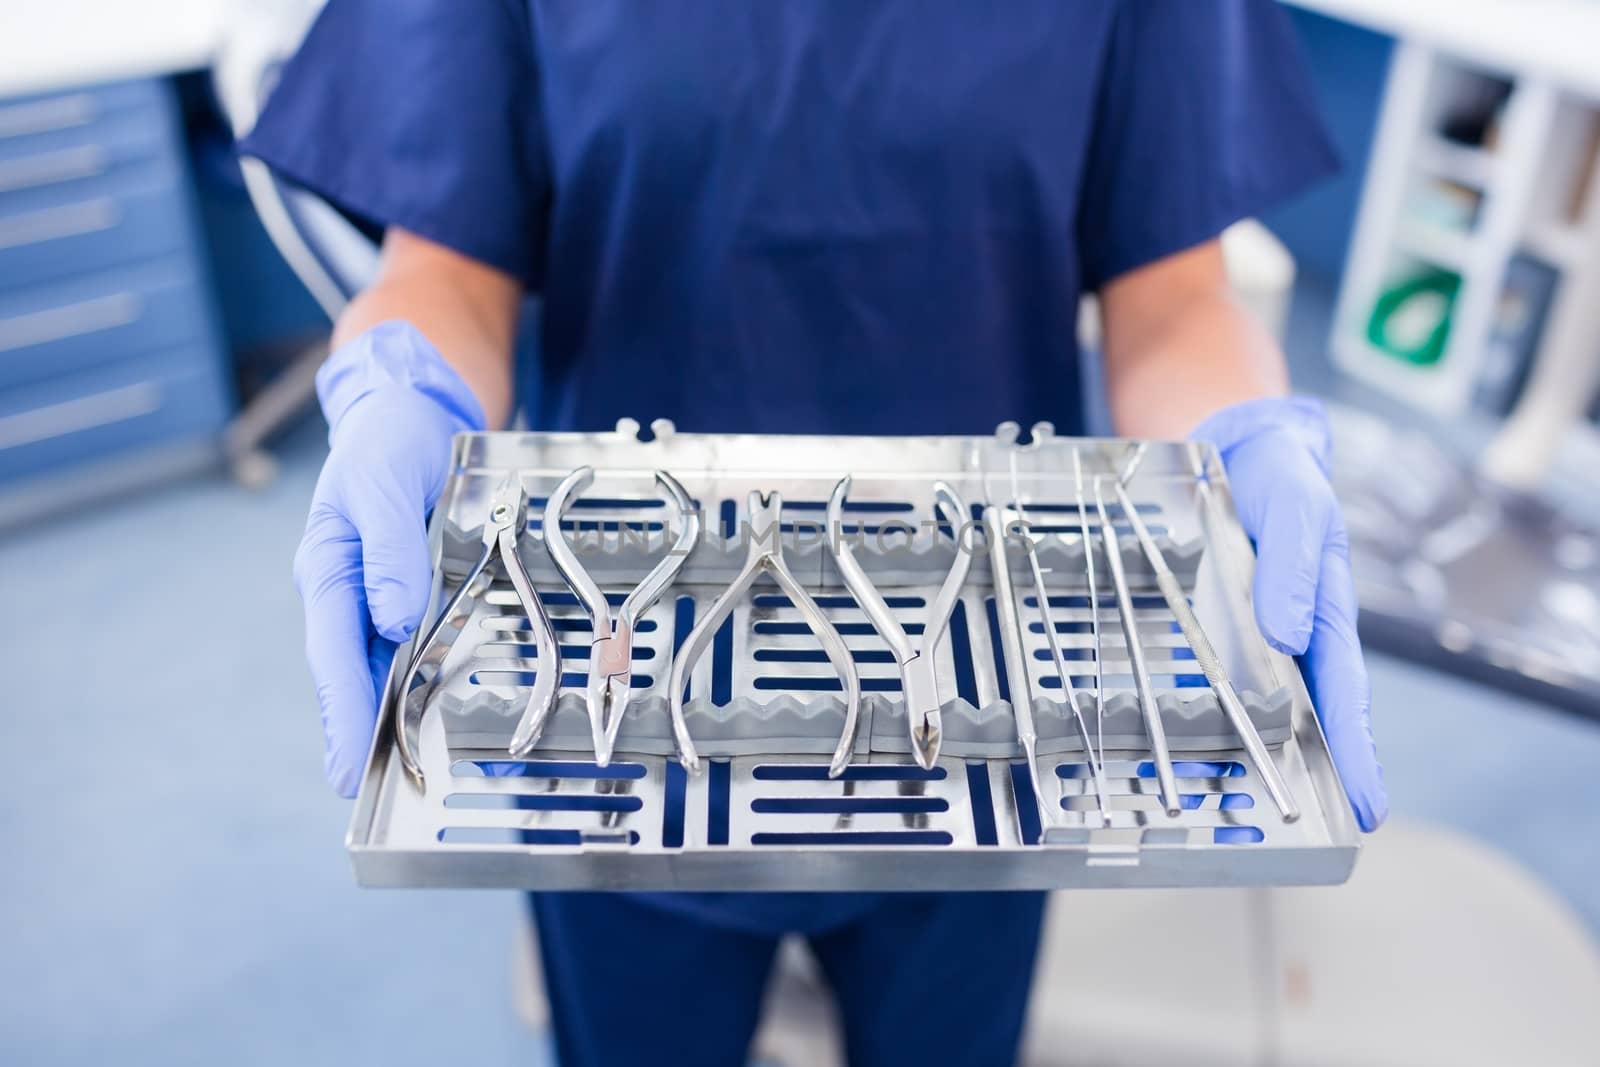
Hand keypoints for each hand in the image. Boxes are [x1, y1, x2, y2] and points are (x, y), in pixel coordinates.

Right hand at [293, 321, 485, 795]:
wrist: (410, 413)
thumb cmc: (386, 444)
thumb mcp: (383, 487)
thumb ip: (389, 552)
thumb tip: (392, 620)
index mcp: (329, 570)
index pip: (333, 656)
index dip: (341, 717)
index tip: (345, 771)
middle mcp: (348, 591)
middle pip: (351, 674)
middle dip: (360, 733)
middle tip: (369, 792)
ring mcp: (375, 594)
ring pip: (381, 665)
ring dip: (389, 714)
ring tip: (402, 770)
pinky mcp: (406, 589)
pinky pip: (409, 644)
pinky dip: (416, 679)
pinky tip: (425, 711)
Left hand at [1193, 396, 1386, 831]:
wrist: (1232, 448)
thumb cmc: (1282, 482)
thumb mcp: (1297, 508)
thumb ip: (1292, 566)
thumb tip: (1287, 634)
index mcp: (1324, 617)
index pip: (1345, 697)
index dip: (1356, 754)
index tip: (1367, 809)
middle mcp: (1284, 640)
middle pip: (1296, 718)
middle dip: (1298, 777)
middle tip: (1294, 836)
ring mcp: (1240, 638)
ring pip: (1240, 706)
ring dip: (1231, 754)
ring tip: (1219, 812)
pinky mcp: (1196, 627)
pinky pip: (1190, 672)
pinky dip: (1180, 707)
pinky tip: (1156, 743)